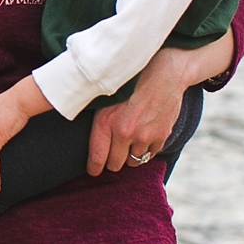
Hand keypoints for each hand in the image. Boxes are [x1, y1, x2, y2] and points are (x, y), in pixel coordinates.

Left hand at [87, 47, 200, 174]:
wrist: (165, 72)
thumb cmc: (132, 81)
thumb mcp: (106, 95)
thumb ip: (97, 117)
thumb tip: (78, 130)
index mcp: (106, 121)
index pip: (97, 158)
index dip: (94, 168)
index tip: (93, 171)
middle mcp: (124, 132)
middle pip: (115, 164)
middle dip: (112, 162)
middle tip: (112, 155)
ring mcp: (144, 136)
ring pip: (133, 162)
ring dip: (130, 155)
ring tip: (129, 144)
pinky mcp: (161, 136)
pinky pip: (150, 154)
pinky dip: (146, 149)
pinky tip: (143, 137)